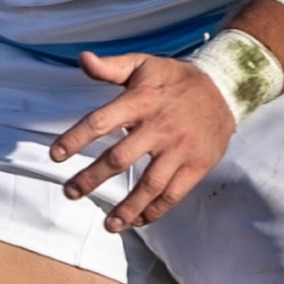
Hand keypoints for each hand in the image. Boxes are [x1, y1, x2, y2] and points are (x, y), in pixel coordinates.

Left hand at [49, 50, 236, 230]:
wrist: (226, 88)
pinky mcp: (197, 165)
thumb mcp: (144, 64)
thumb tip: (82, 59)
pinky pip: (174, 193)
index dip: (75, 139)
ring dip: (126, 207)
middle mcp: (159, 127)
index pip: (101, 121)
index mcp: (141, 101)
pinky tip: (139, 219)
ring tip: (108, 224)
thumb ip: (111, 67)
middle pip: (119, 158)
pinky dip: (155, 210)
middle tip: (70, 192)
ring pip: (149, 185)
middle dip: (91, 178)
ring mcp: (180, 149)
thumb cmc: (177, 79)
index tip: (56, 155)